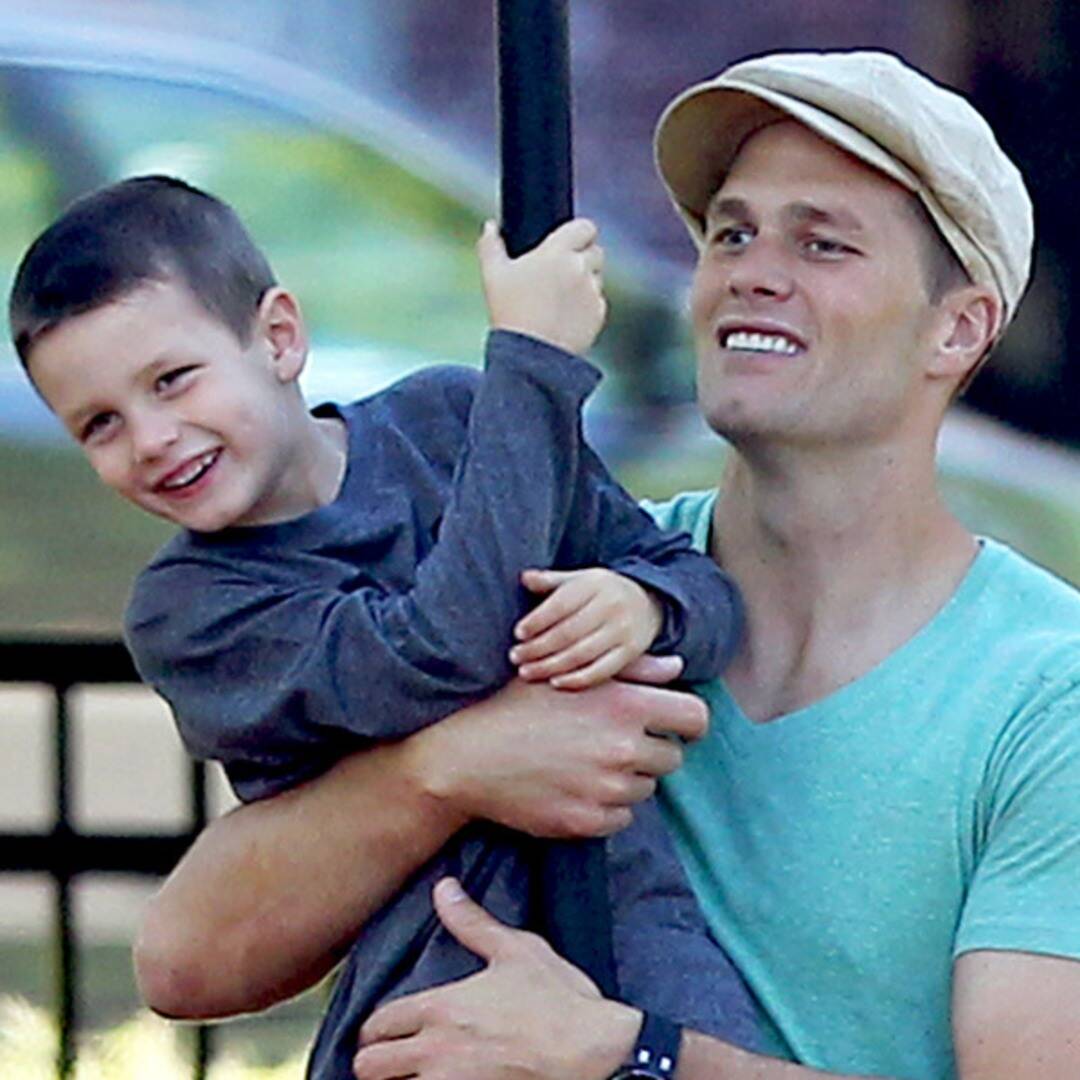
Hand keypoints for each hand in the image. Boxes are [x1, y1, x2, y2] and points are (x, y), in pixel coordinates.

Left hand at [354, 877, 639, 1079]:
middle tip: (393, 1061)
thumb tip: (443, 888)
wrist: (599, 1052)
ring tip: (414, 1076)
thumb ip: (472, 923)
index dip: (377, 1029)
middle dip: (376, 1062)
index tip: (386, 1032)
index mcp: (441, 1008)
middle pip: (368, 1067)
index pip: (377, 1024)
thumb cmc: (560, 1000)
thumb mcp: (517, 950)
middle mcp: (436, 1051)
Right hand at [407, 672, 704, 838]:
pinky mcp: (588, 822)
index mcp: (624, 705)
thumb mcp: (569, 672)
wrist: (466, 756)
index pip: (694, 718)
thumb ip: (631, 669)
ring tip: (587, 762)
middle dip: (652, 750)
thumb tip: (676, 668)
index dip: (689, 721)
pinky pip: (621, 818)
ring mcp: (606, 789)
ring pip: (645, 789)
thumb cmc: (515, 703)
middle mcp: (623, 749)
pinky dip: (607, 806)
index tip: (677, 725)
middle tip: (616, 742)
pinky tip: (576, 786)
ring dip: (627, 778)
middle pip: (672, 758)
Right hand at [478, 218, 606, 354]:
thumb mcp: (493, 276)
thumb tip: (490, 227)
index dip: (578, 234)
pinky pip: (598, 303)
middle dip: (583, 258)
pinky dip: (587, 307)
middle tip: (561, 273)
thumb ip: (490, 245)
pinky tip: (566, 317)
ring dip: (586, 283)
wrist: (530, 356)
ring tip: (561, 299)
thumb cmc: (510, 314)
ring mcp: (592, 293)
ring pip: (597, 278)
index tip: (568, 243)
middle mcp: (580, 269)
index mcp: (558, 252)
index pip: (585, 227)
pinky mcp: (598, 315)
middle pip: (595, 252)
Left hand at [510, 568, 664, 688]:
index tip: (518, 634)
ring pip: (581, 654)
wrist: (648, 601)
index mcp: (593, 585)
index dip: (537, 621)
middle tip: (515, 657)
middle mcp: (610, 607)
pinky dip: (577, 679)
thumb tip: (524, 577)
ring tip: (527, 672)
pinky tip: (556, 682)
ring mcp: (622, 631)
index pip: (560, 605)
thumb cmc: (602, 592)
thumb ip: (551, 580)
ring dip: (550, 666)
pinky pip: (601, 670)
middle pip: (567, 633)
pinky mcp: (630, 652)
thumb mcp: (579, 579)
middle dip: (537, 648)